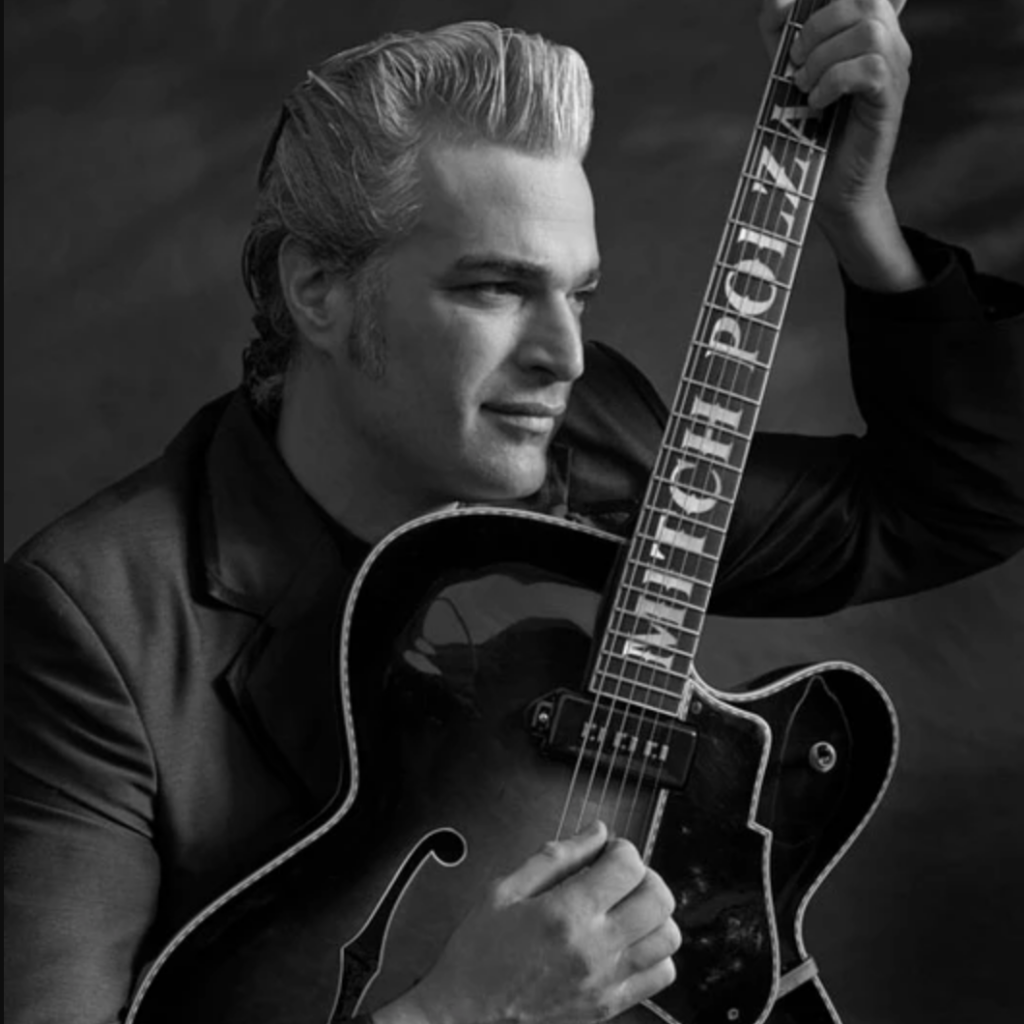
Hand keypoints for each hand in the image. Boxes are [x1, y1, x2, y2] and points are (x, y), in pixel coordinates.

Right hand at [375, 821, 680, 1023]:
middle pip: (659, 898)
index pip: (629, 866)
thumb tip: (598, 832)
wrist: (465, 1016)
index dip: (621, 849)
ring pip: (668, 936)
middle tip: (620, 876)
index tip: (606, 852)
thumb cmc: (479, 953)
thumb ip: (557, 856)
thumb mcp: (505, 890)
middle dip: (645, 875)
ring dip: (654, 913)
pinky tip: (628, 942)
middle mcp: (594, 948)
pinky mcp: (609, 1006)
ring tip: (626, 908)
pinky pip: (661, 975)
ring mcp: (606, 981)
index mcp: (566, 913)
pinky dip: (654, 953)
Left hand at [758, 0, 922, 290]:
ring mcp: (895, 69)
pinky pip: (870, 69)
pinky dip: (833, 82)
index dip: (821, 2)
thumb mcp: (786, 71)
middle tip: (796, 64)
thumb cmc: (809, 128)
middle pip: (865, 1)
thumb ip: (780, 33)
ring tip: (805, 88)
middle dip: (818, 27)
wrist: (828, 185)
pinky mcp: (890, 98)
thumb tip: (776, 1)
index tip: (790, 31)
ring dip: (824, 58)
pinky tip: (817, 103)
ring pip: (868, 32)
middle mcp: (889, 42)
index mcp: (867, 29)